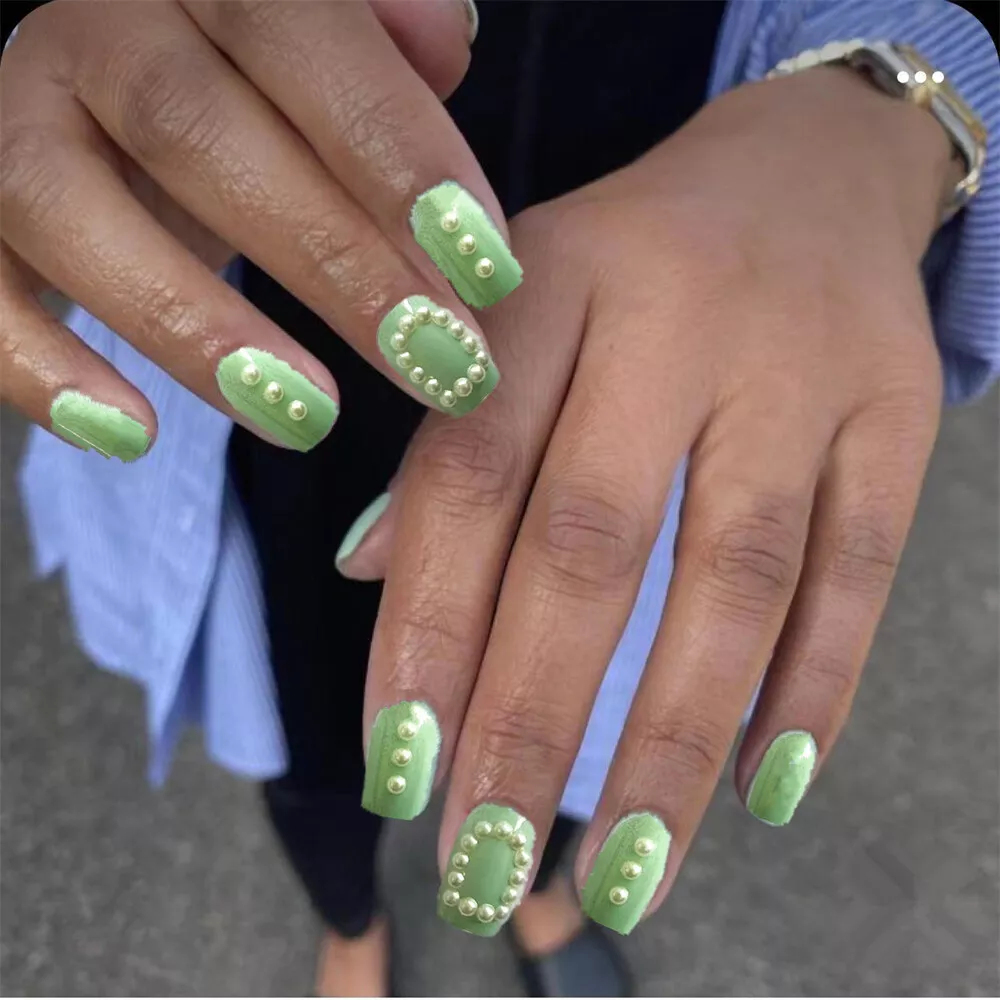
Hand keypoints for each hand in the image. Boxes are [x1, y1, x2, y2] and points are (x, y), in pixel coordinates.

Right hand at [0, 0, 513, 460]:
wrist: (123, 130)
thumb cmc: (263, 112)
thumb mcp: (330, 76)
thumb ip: (384, 60)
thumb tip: (442, 37)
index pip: (303, 34)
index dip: (398, 152)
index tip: (490, 273)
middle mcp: (96, 30)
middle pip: (196, 129)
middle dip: (334, 262)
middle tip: (441, 367)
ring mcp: (15, 122)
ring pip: (68, 204)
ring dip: (197, 326)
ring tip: (310, 419)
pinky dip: (40, 367)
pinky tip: (133, 438)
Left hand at [350, 67, 955, 932]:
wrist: (808, 169)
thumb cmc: (632, 258)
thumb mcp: (517, 301)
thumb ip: (450, 432)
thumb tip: (369, 574)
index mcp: (551, 286)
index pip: (468, 476)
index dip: (426, 630)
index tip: (399, 771)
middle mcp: (673, 322)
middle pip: (591, 544)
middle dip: (531, 719)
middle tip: (488, 863)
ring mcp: (799, 371)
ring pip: (734, 579)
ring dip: (670, 742)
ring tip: (621, 870)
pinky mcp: (898, 412)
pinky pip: (860, 567)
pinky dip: (814, 686)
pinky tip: (761, 789)